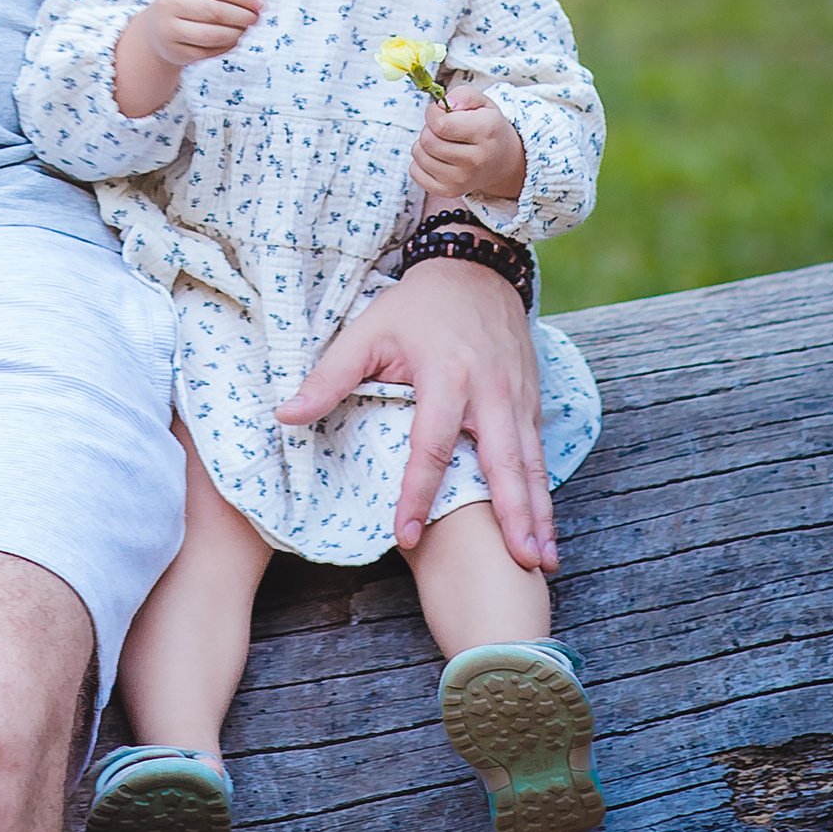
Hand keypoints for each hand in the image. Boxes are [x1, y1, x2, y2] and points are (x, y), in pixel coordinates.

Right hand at [143, 0, 264, 73]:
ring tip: (245, 29)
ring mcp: (169, 29)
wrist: (158, 28)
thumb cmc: (190, 0)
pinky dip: (227, 46)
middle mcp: (169, 2)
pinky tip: (232, 39)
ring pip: (213, 35)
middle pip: (215, 11)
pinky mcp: (175, 51)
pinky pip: (208, 52)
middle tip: (256, 19)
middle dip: (242, 16)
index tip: (261, 4)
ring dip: (237, 33)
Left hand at [278, 255, 553, 569]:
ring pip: (531, 464)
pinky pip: (540, 453)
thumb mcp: (367, 331)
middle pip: (502, 463)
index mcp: (445, 376)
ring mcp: (517, 397)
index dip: (417, 493)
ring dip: (540, 515)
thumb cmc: (415, 305)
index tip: (408, 536)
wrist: (475, 265)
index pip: (431, 445)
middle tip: (521, 566)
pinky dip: (544, 493)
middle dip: (513, 516)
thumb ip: (330, 376)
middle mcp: (489, 392)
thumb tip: (285, 416)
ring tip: (545, 563)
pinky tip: (547, 529)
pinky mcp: (532, 400)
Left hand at [410, 84, 528, 209]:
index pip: (440, 124)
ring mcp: (462, 180)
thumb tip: (444, 105)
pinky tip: (438, 157)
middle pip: (427, 141)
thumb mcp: (482, 103)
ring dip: (424, 144)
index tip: (441, 112)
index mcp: (485, 133)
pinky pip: (415, 172)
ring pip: (419, 155)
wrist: (501, 160)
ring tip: (442, 142)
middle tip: (443, 128)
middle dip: (429, 128)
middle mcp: (476, 160)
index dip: (433, 113)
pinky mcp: (449, 191)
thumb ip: (462, 95)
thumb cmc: (487, 127)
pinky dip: (420, 162)